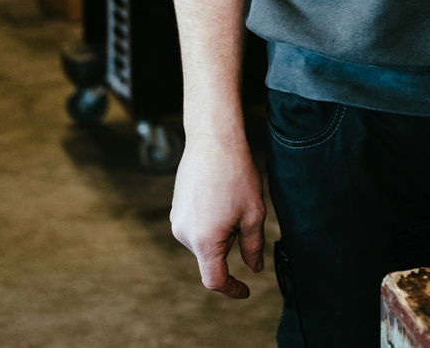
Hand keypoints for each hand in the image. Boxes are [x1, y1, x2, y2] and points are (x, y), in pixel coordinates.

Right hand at [170, 133, 265, 297]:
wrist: (213, 139)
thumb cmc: (236, 174)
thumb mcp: (253, 213)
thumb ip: (253, 246)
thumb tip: (254, 268)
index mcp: (204, 241)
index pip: (215, 279)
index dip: (232, 289)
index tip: (246, 290)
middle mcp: (183, 235)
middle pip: (212, 255)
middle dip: (231, 242)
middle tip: (243, 211)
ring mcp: (176, 220)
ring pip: (204, 239)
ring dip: (221, 229)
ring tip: (231, 196)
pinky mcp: (176, 207)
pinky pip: (196, 224)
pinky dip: (211, 218)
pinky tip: (220, 192)